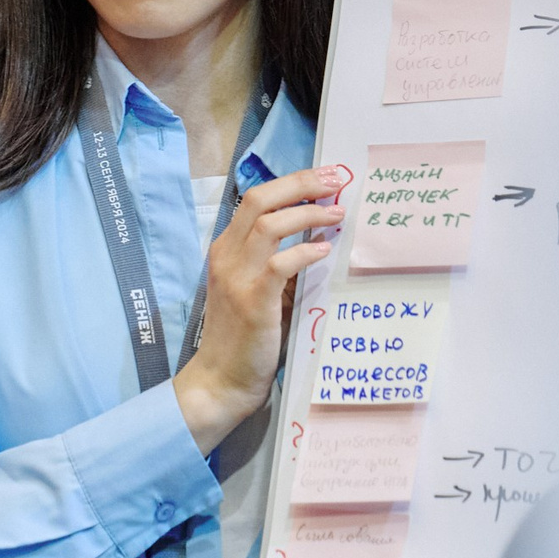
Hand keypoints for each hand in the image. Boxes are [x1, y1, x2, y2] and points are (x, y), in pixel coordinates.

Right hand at [173, 168, 343, 450]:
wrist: (221, 379)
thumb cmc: (244, 338)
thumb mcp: (259, 291)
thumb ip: (279, 265)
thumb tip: (320, 240)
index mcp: (226, 249)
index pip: (255, 199)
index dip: (291, 183)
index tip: (324, 178)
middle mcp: (227, 256)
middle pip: (260, 199)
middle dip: (301, 183)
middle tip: (335, 180)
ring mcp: (236, 277)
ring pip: (269, 224)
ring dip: (307, 214)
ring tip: (337, 214)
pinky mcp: (252, 301)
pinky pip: (280, 264)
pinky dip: (305, 251)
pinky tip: (325, 251)